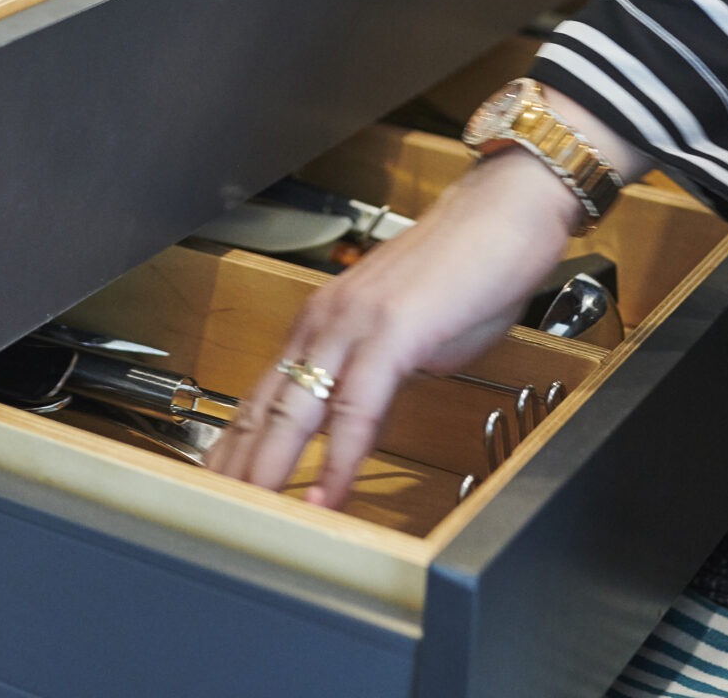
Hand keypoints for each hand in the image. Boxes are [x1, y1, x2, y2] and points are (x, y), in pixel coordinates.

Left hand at [206, 148, 582, 507]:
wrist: (509, 210)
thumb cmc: (470, 268)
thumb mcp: (412, 339)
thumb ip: (380, 380)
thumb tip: (367, 419)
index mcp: (325, 322)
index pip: (265, 395)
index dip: (241, 445)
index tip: (223, 483)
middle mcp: (325, 321)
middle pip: (265, 408)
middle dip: (239, 466)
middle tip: (218, 513)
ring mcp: (354, 326)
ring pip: (296, 410)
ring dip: (273, 470)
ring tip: (257, 516)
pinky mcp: (391, 333)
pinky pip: (356, 410)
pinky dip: (340, 459)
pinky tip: (329, 494)